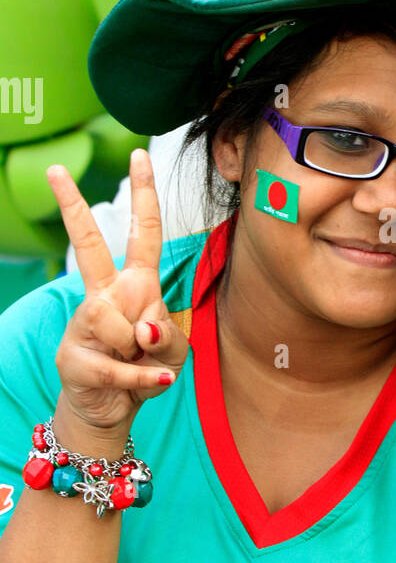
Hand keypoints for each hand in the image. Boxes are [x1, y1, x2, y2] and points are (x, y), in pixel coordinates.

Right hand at [46, 149, 188, 439]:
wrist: (115, 408)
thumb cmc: (146, 367)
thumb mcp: (173, 350)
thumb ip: (167, 335)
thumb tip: (141, 330)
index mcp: (135, 284)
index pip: (141, 233)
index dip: (143, 195)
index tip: (139, 155)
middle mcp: (106, 295)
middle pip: (88, 247)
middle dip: (73, 207)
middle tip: (55, 170)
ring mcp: (84, 323)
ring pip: (121, 327)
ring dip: (143, 354)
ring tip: (138, 362)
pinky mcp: (73, 356)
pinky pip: (122, 368)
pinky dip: (144, 382)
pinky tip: (149, 385)